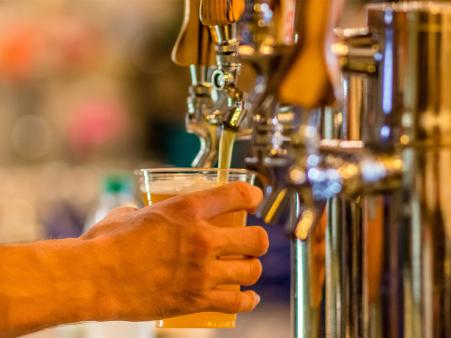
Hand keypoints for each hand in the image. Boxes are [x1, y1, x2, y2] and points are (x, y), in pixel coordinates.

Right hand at [81, 182, 268, 320]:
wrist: (93, 278)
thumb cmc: (107, 244)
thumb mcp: (132, 213)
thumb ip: (147, 210)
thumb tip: (144, 212)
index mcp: (188, 210)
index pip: (238, 195)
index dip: (253, 196)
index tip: (254, 200)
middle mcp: (202, 239)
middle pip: (256, 238)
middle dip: (257, 239)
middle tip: (249, 241)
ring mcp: (202, 271)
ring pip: (252, 270)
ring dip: (251, 268)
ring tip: (244, 268)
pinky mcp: (196, 299)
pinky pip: (237, 302)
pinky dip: (247, 300)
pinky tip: (248, 297)